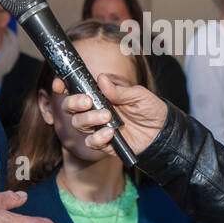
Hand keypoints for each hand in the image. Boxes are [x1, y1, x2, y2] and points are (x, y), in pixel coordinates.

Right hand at [54, 74, 168, 159]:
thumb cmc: (151, 109)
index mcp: (101, 95)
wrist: (163, 131)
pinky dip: (98, 138)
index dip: (63, 86)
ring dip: (89, 119)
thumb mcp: (139, 95)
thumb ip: (119, 90)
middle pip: (70, 107)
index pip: (76, 89)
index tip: (60, 84)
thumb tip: (101, 78)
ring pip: (79, 124)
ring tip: (106, 116)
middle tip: (87, 102)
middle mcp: (95, 110)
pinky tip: (110, 133)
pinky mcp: (105, 143)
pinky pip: (92, 142)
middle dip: (73, 103)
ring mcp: (98, 127)